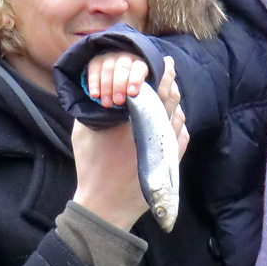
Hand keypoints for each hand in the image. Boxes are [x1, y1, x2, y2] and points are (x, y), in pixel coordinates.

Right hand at [73, 56, 188, 228]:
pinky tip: (174, 117)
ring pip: (178, 116)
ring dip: (175, 102)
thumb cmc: (91, 166)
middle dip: (170, 82)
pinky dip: (178, 123)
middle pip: (170, 99)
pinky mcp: (171, 161)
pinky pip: (182, 135)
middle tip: (168, 69)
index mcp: (133, 120)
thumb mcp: (84, 131)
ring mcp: (165, 147)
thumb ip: (93, 106)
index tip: (161, 62)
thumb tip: (98, 87)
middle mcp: (153, 130)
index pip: (154, 89)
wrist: (105, 204)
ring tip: (171, 91)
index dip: (161, 73)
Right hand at [87, 51, 148, 106]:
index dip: (135, 81)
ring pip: (108, 69)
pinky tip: (95, 95)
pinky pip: (94, 70)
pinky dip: (94, 83)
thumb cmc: (129, 86)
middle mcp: (124, 58)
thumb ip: (135, 93)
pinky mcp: (96, 60)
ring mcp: (110, 57)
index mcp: (138, 63)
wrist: (116, 75)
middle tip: (118, 101)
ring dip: (106, 88)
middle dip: (119, 86)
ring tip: (107, 103)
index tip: (132, 93)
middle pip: (122, 68)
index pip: (139, 69)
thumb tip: (135, 103)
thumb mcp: (136, 88)